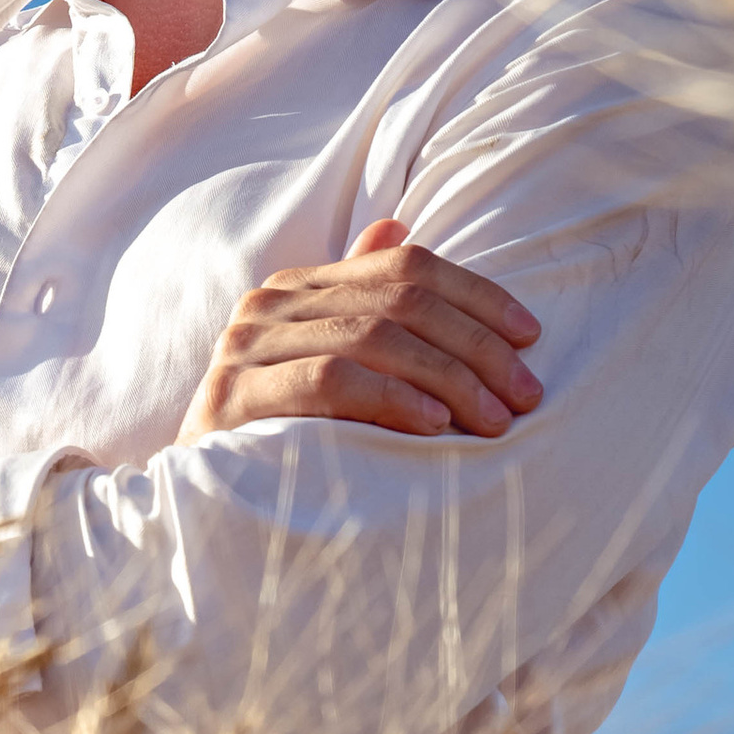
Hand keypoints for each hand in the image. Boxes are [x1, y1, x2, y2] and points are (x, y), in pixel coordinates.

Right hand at [180, 218, 541, 440]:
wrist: (202, 507)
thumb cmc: (284, 440)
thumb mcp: (330, 366)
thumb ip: (360, 303)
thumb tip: (398, 226)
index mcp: (299, 288)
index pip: (406, 267)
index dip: (478, 296)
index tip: (531, 338)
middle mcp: (269, 305)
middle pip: (398, 300)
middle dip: (476, 346)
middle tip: (525, 395)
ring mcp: (245, 347)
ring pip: (371, 337)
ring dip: (448, 378)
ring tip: (493, 418)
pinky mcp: (233, 396)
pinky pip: (329, 381)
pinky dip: (391, 399)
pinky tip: (434, 426)